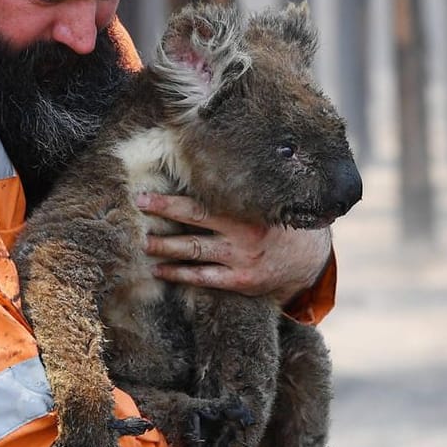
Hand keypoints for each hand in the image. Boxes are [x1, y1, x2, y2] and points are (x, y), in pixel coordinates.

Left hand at [134, 192, 331, 303]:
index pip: (203, 201)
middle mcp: (243, 233)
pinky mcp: (240, 281)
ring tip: (143, 242)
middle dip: (163, 213)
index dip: (172, 199)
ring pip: (195, 251)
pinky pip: (204, 278)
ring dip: (165, 247)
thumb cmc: (279, 223)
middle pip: (194, 222)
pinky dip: (179, 273)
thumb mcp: (268, 202)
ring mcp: (241, 259)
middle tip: (138, 206)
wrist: (308, 261)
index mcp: (249, 209)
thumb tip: (206, 164)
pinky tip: (160, 269)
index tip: (146, 194)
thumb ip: (242, 191)